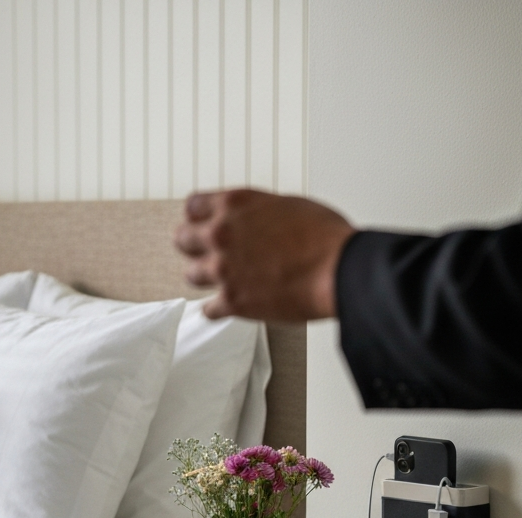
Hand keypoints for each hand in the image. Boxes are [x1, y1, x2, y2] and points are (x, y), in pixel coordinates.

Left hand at [174, 189, 355, 320]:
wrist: (338, 270)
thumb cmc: (325, 238)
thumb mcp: (288, 205)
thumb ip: (259, 213)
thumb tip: (256, 222)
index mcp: (235, 204)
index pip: (193, 206)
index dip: (198, 217)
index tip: (200, 224)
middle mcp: (222, 234)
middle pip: (183, 239)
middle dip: (194, 246)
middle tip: (202, 253)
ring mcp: (223, 269)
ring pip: (191, 275)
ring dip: (205, 278)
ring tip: (219, 280)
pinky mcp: (232, 301)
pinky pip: (208, 310)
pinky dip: (217, 309)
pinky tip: (225, 307)